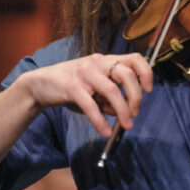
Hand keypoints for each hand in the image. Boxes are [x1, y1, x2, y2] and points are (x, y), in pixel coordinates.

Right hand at [18, 52, 152, 135]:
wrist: (40, 84)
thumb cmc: (70, 87)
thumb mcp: (93, 90)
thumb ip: (108, 99)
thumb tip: (123, 114)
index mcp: (105, 60)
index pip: (134, 58)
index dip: (146, 73)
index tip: (149, 90)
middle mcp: (97, 62)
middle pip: (127, 75)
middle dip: (136, 97)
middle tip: (135, 114)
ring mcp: (84, 73)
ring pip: (112, 90)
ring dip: (122, 110)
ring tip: (126, 126)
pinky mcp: (72, 86)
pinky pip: (91, 105)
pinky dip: (100, 121)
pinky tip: (104, 131)